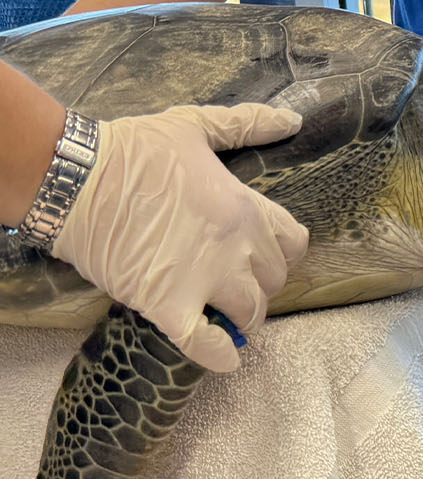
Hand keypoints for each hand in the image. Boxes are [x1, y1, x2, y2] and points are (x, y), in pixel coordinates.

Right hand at [50, 104, 307, 372]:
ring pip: (249, 313)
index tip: (260, 256)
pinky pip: (207, 345)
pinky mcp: (167, 305)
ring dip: (241, 318)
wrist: (72, 178)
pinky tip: (225, 358)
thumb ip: (247, 125)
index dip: (280, 254)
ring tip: (225, 315)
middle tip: (234, 285)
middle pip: (272, 282)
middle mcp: (236, 246)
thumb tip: (291, 119)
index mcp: (246, 207)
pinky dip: (220, 356)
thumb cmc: (131, 149)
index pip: (294, 245)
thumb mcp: (194, 126)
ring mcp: (204, 279)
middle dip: (258, 285)